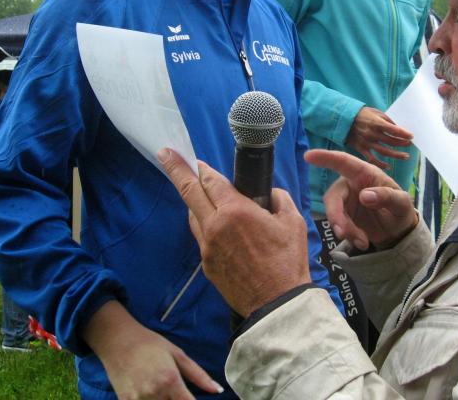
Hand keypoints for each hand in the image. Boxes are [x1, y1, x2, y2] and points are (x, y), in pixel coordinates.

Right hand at [83, 300, 222, 398]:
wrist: (118, 339)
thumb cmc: (151, 344)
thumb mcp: (178, 354)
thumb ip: (199, 375)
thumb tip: (218, 390)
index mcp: (171, 380)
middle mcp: (155, 392)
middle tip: (175, 392)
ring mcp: (138, 398)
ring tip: (162, 391)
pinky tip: (150, 395)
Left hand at [157, 149, 310, 316]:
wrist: (277, 303)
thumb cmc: (288, 261)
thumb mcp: (293, 221)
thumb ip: (279, 200)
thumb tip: (269, 195)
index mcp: (235, 211)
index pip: (211, 181)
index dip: (203, 168)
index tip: (195, 160)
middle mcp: (215, 226)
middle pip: (189, 192)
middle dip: (176, 169)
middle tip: (165, 153)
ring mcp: (207, 247)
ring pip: (193, 216)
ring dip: (193, 201)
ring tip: (198, 193)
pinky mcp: (207, 265)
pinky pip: (201, 237)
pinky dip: (205, 225)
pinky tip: (217, 226)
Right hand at [305, 149, 418, 251]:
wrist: (398, 232)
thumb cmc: (400, 209)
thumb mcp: (402, 203)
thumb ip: (386, 197)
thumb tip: (363, 196)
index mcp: (365, 173)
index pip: (344, 162)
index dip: (326, 158)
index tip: (308, 156)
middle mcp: (351, 185)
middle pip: (333, 195)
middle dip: (335, 214)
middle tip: (342, 232)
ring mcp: (345, 201)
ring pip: (334, 213)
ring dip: (344, 228)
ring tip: (362, 241)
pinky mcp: (343, 217)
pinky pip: (339, 225)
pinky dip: (349, 235)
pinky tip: (363, 242)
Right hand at [345, 106, 412, 168]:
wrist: (343, 118)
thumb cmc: (362, 114)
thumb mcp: (376, 112)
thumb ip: (387, 120)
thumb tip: (399, 129)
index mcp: (377, 123)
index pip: (394, 130)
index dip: (404, 134)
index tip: (412, 136)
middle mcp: (372, 134)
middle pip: (392, 141)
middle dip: (402, 143)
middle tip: (409, 144)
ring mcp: (367, 142)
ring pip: (384, 152)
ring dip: (396, 155)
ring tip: (405, 156)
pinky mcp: (361, 149)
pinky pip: (372, 159)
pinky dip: (380, 164)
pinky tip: (388, 166)